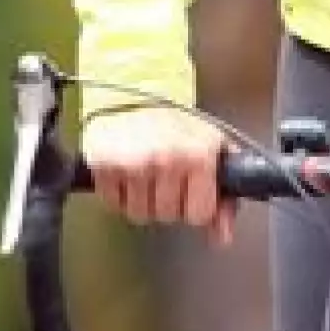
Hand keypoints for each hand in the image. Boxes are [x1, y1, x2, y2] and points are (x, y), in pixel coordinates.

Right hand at [83, 105, 233, 246]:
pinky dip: (118, 194)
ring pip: (139, 214)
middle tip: (165, 178)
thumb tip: (222, 235)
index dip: (195, 207)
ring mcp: (134, 162)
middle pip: (168, 216)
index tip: (190, 191)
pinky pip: (113, 204)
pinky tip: (126, 173)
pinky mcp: (105, 164)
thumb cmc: (176, 125)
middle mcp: (168, 158)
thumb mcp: (212, 151)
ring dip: (141, 200)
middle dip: (168, 203)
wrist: (136, 94)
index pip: (199, 214)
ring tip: (145, 174)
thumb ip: (225, 197)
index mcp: (199, 154)